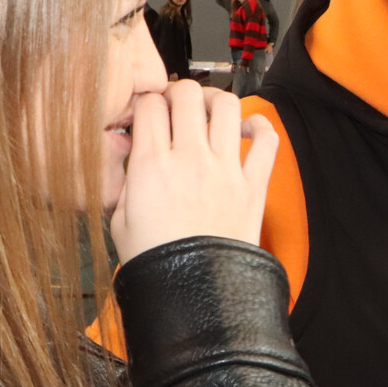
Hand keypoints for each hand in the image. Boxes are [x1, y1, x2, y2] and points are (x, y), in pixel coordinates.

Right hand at [110, 82, 275, 263]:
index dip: (146, 101)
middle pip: (188, 95)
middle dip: (180, 92)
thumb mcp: (121, 218)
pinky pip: (267, 141)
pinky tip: (249, 129)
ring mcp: (225, 170)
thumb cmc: (157, 262)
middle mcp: (190, 159)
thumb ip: (128, 180)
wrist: (193, 294)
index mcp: (151, 165)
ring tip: (210, 110)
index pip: (149, 105)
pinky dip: (261, 127)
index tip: (148, 111)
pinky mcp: (253, 186)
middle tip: (178, 104)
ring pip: (227, 106)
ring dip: (217, 101)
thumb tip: (135, 156)